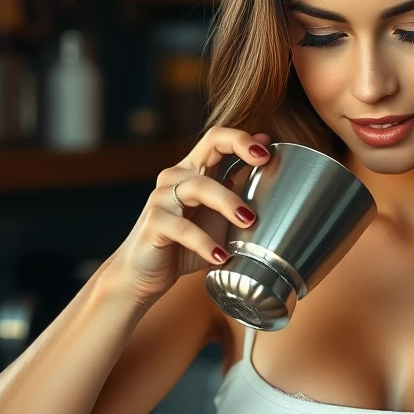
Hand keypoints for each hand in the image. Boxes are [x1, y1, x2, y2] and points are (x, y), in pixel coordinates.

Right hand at [109, 126, 271, 307]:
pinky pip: (182, 228)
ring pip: (199, 187)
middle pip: (208, 146)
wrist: (144, 275)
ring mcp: (162, 198)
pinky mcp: (153, 223)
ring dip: (228, 202)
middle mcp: (176, 177)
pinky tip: (221, 257)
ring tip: (249, 222)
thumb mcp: (218, 221)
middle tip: (264, 162)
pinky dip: (205, 243)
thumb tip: (268, 176)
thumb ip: (238, 200)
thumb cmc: (183, 246)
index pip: (217, 140)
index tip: (269, 149)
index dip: (242, 138)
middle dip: (238, 146)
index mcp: (193, 172)